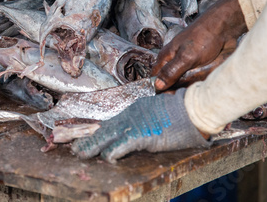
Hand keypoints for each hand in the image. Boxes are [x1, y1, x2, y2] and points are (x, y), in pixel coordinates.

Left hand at [71, 89, 209, 162]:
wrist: (192, 108)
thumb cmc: (179, 111)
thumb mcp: (156, 113)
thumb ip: (145, 121)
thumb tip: (141, 132)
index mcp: (132, 111)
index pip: (110, 123)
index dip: (97, 133)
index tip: (86, 138)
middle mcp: (129, 116)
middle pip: (103, 129)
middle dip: (88, 140)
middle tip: (74, 148)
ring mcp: (134, 124)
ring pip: (107, 136)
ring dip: (93, 147)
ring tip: (80, 154)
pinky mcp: (142, 134)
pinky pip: (123, 144)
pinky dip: (113, 151)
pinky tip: (106, 157)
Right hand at [152, 0, 246, 90]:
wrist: (225, 28)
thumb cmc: (203, 37)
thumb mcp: (186, 57)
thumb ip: (171, 72)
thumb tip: (157, 86)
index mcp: (165, 58)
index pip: (156, 79)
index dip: (161, 89)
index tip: (172, 96)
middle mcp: (174, 63)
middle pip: (170, 83)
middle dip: (179, 88)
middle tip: (189, 88)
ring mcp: (186, 66)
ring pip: (183, 83)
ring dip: (191, 85)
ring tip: (200, 80)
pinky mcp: (197, 67)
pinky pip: (195, 80)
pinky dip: (199, 82)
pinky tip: (205, 80)